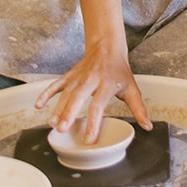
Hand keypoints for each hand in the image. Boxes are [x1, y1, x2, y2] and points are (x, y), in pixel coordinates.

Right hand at [35, 46, 152, 140]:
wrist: (107, 47)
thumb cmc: (119, 71)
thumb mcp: (132, 89)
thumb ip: (139, 109)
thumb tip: (147, 126)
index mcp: (107, 85)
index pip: (98, 106)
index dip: (93, 123)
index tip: (89, 139)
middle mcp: (91, 80)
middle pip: (78, 97)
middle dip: (69, 113)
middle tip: (62, 129)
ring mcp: (78, 77)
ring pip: (65, 93)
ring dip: (57, 108)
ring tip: (53, 124)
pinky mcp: (69, 75)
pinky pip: (55, 85)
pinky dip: (46, 94)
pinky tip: (38, 105)